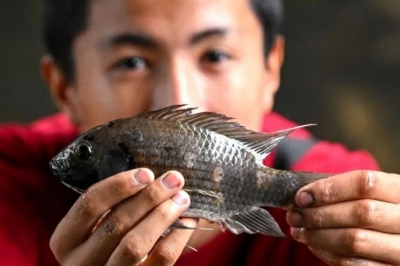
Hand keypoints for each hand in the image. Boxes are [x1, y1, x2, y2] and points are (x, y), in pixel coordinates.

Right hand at [50, 168, 196, 265]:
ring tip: (182, 197)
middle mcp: (80, 262)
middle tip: (174, 179)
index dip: (118, 186)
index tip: (146, 173)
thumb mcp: (98, 223)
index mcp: (66, 239)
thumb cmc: (108, 240)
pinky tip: (188, 220)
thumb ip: (113, 202)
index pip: (88, 205)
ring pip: (135, 245)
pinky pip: (160, 260)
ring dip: (162, 216)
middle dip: (149, 197)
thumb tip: (149, 174)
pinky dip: (177, 237)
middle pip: (115, 223)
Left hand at [286, 170, 399, 265]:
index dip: (329, 189)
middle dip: (318, 214)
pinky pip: (354, 264)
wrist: (398, 234)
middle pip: (360, 212)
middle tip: (294, 215)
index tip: (302, 196)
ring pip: (355, 240)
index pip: (365, 183)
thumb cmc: (378, 208)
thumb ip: (344, 191)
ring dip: (318, 235)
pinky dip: (327, 253)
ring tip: (298, 230)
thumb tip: (303, 196)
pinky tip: (314, 244)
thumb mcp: (372, 194)